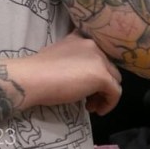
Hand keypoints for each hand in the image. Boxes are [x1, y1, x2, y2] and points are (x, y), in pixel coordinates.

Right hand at [6, 31, 122, 116]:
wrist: (34, 77)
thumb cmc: (39, 70)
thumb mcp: (57, 55)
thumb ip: (71, 59)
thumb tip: (75, 74)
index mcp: (80, 38)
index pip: (97, 54)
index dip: (94, 69)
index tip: (85, 82)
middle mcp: (92, 45)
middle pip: (107, 67)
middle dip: (99, 84)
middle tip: (87, 98)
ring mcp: (99, 60)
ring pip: (114, 79)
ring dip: (104, 94)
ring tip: (90, 106)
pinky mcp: (102, 76)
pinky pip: (115, 92)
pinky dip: (109, 104)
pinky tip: (97, 111)